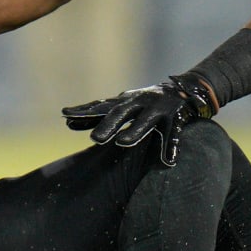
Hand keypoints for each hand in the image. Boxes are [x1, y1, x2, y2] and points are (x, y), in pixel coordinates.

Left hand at [61, 73, 214, 165]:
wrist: (185, 90)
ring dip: (135, 131)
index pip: (100, 107)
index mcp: (123, 101)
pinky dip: (170, 146)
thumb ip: (98, 115)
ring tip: (123, 142)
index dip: (84, 112)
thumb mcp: (122, 105)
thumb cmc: (145, 102)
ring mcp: (158, 109)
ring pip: (145, 121)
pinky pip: (173, 133)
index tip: (65, 116)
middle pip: (120, 113)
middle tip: (95, 139)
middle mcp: (138, 102)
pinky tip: (167, 160)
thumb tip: (65, 121)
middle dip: (108, 124)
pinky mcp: (177, 117)